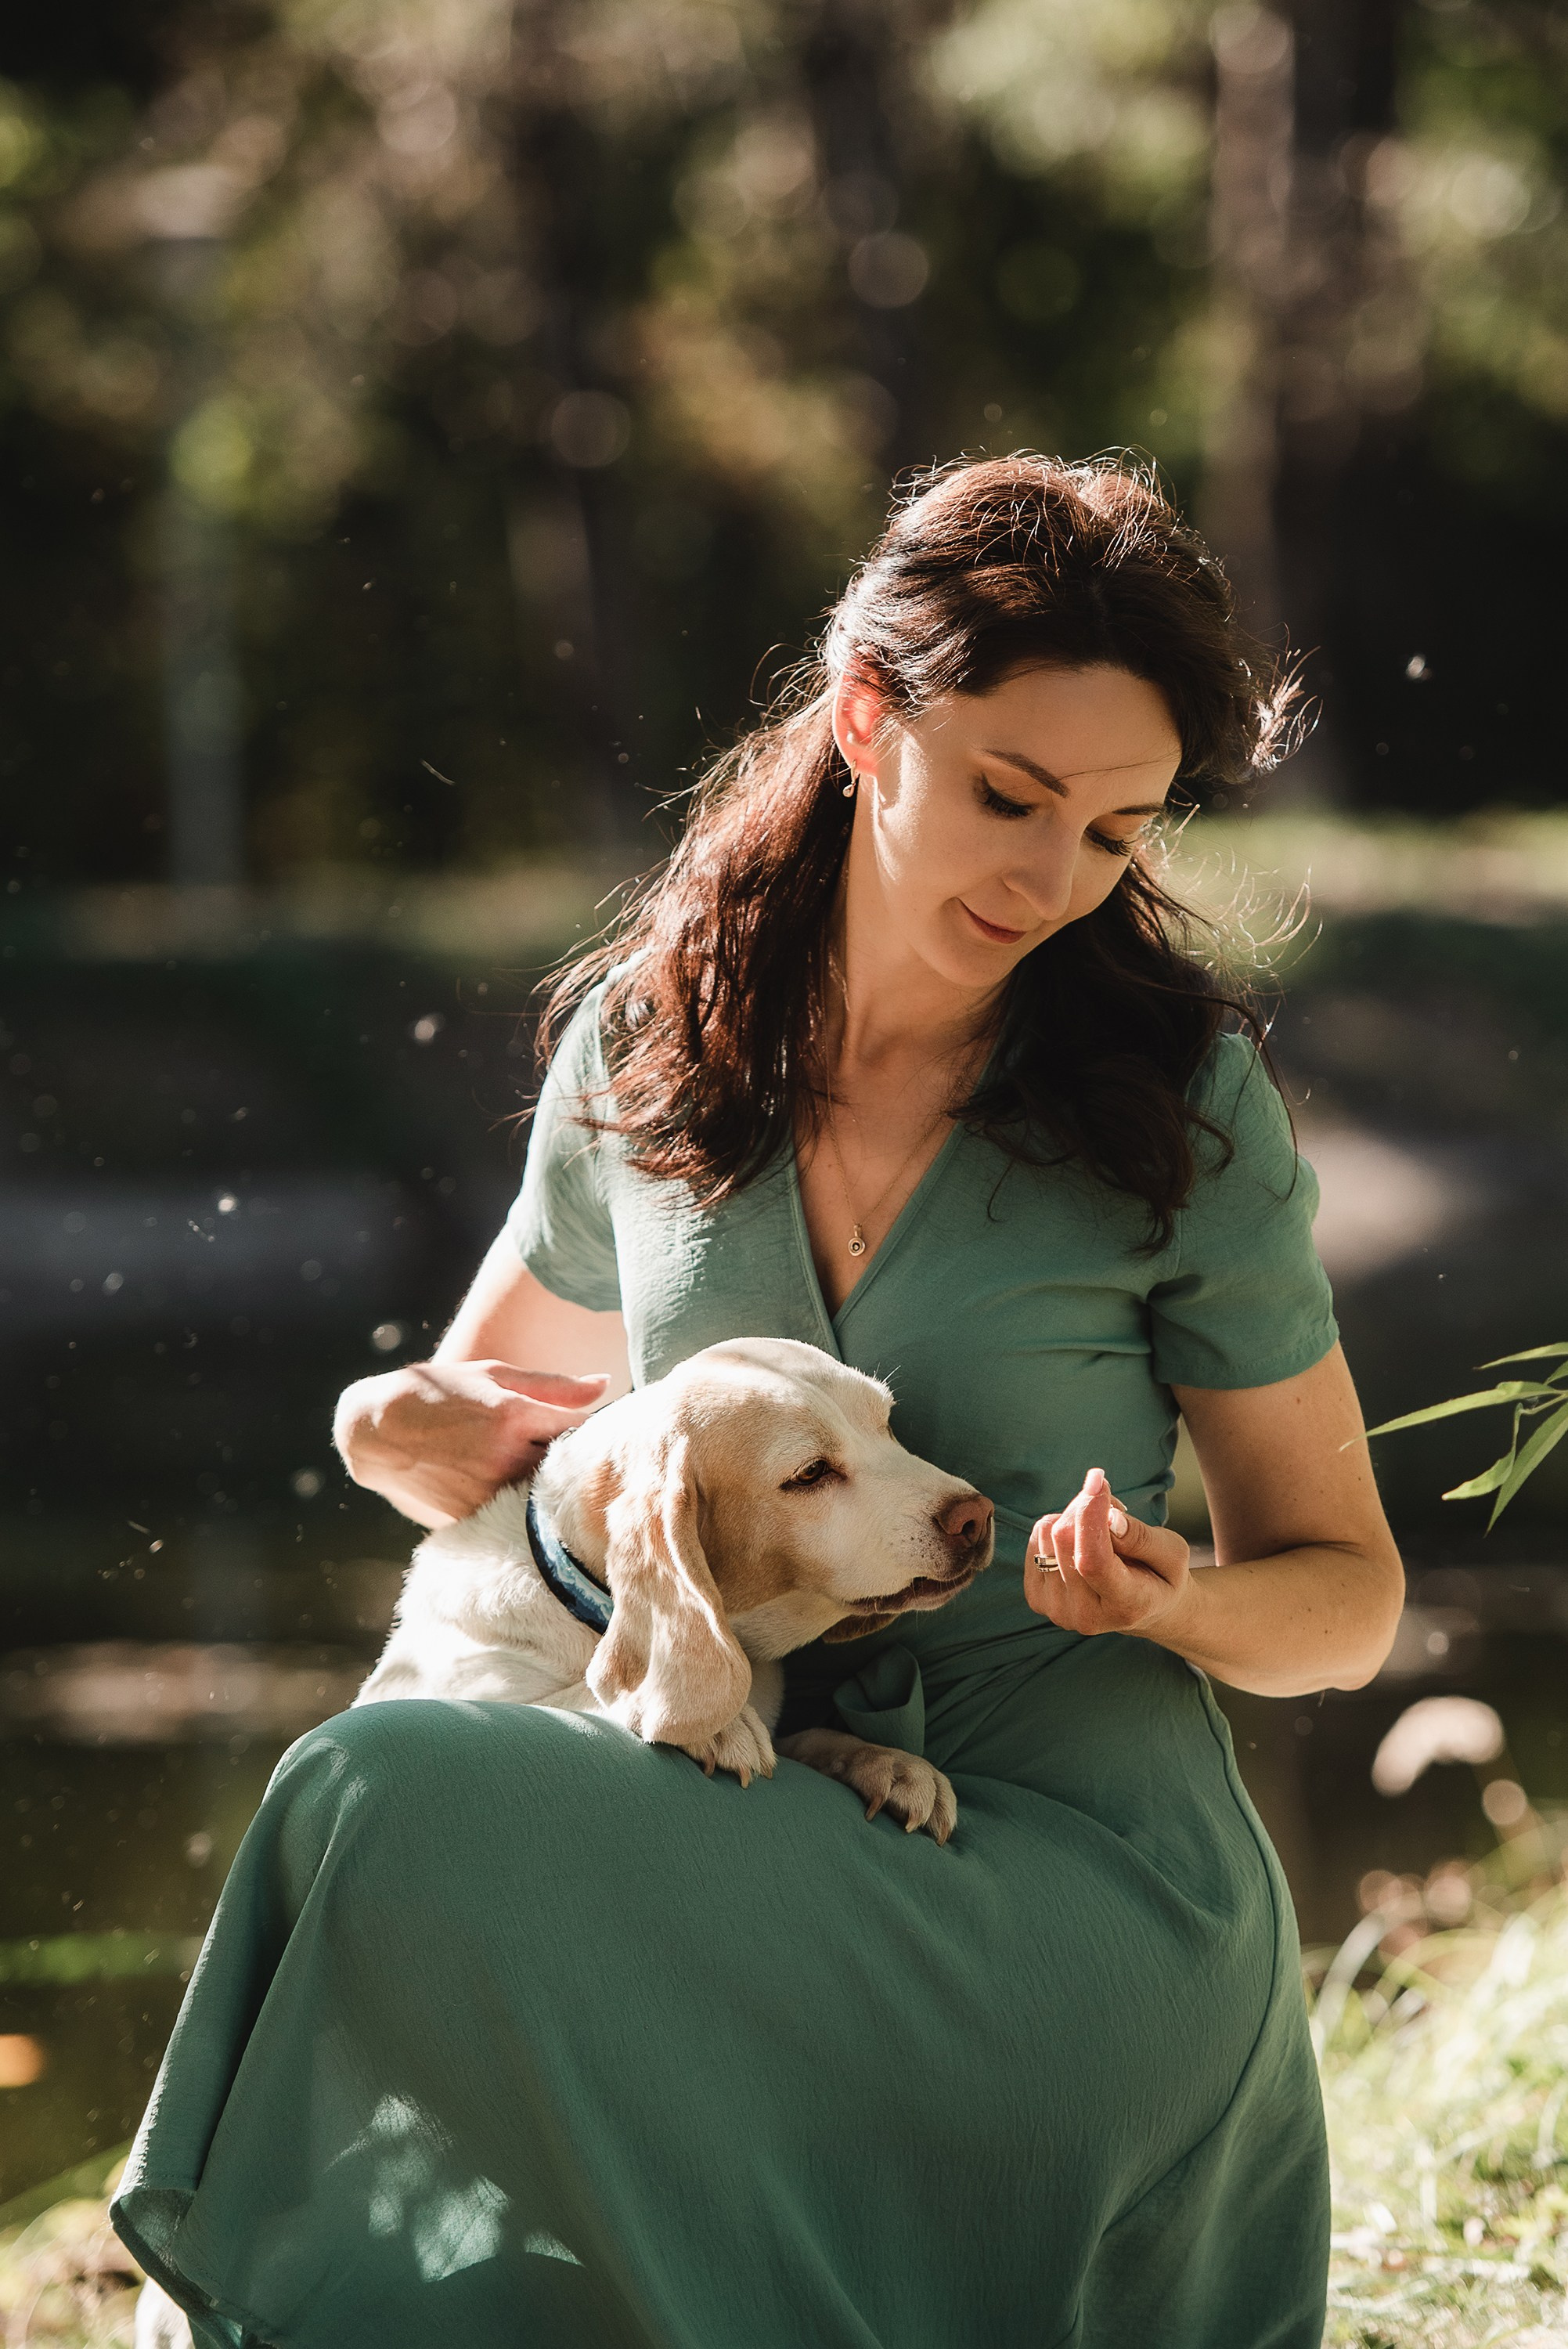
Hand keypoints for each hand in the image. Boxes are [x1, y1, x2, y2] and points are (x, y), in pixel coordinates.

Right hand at [334, 1357, 608, 1526]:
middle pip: (567, 1470)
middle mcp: (503, 1457)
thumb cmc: (443, 1391)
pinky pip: (514, 1515)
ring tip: (533, 1470)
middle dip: (574, 1463)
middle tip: (574, 1457)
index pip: (582, 1430)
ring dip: (548, 1488)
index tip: (593, 1432)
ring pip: (543, 1498)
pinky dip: (520, 1506)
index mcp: (515, 1415)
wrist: (377, 1427)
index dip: (592, 1431)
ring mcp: (486, 1492)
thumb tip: (606, 1384)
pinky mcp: (470, 1517)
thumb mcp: (496, 1375)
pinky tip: (509, 1488)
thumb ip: (555, 1386)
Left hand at [1023, 1467, 1190, 1639]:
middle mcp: (1086, 1615)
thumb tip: (1109, 1518)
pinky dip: (1058, 1528)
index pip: (1093, 1562)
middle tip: (1112, 1508)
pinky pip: (1037, 1537)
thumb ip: (1142, 1537)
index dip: (1091, 1517)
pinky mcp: (1038, 1598)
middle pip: (1065, 1539)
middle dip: (1087, 1507)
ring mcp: (1058, 1610)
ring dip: (1074, 1517)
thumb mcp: (1171, 1554)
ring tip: (1102, 1533)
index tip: (1099, 1482)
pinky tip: (1081, 1543)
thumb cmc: (1160, 1576)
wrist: (1143, 1609)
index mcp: (1126, 1606)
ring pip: (1048, 1532)